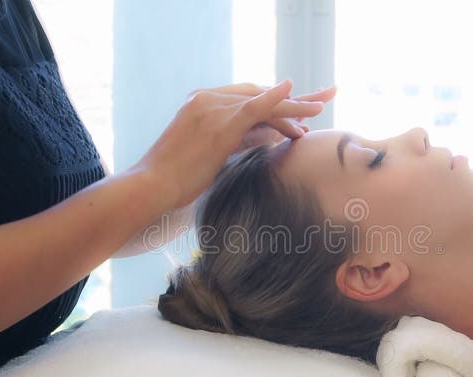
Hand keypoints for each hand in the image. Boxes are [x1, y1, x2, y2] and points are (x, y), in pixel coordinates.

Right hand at [134, 80, 325, 211]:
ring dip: (293, 105)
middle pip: (257, 94)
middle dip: (290, 100)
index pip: (246, 97)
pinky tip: (294, 93)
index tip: (298, 110)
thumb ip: (236, 141)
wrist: (151, 187)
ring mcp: (211, 108)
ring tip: (321, 106)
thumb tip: (267, 139)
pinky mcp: (219, 123)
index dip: (274, 102)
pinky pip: (255, 107)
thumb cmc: (175, 180)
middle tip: (321, 101)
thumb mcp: (210, 155)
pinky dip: (276, 100)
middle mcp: (206, 99)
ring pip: (261, 102)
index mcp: (200, 103)